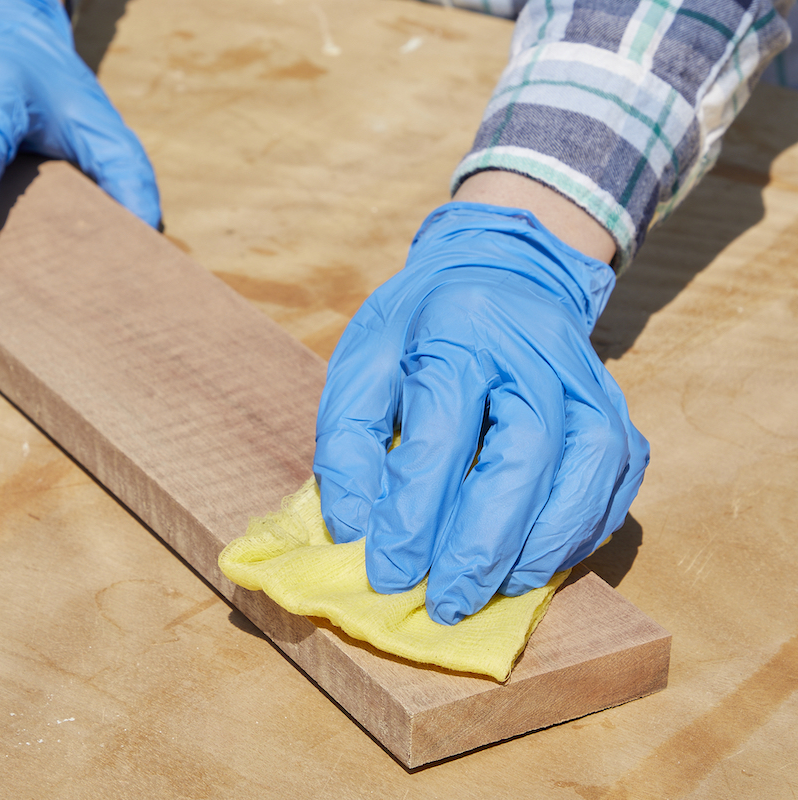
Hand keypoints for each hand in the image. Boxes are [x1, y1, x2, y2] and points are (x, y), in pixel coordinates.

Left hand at [313, 202, 648, 624]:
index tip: (386, 573)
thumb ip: (348, 445)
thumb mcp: (361, 364)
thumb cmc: (418, 328)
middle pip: (526, 455)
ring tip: (492, 591)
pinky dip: (578, 531)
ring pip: (585, 471)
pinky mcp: (616, 408)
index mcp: (458, 327)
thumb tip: (357, 532)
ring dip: (539, 546)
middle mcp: (535, 349)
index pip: (441, 434)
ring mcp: (587, 378)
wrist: (499, 272)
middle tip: (444, 601)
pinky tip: (535, 562)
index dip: (412, 514)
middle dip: (482, 544)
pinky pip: (613, 479)